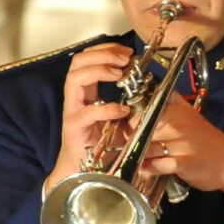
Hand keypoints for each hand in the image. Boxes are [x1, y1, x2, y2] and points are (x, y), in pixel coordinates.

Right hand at [45, 42, 137, 193]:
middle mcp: (76, 98)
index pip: (88, 59)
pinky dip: (106, 108)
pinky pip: (87, 113)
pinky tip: (122, 110)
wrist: (85, 172)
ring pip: (75, 78)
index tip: (127, 51)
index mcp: (85, 92)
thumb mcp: (121, 119)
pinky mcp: (74, 129)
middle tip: (124, 57)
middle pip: (78, 62)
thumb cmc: (103, 146)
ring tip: (119, 73)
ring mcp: (72, 112)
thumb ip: (130, 102)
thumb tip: (151, 86)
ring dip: (99, 70)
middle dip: (102, 54)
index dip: (106, 50)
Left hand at [129, 93, 223, 209]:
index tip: (124, 127)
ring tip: (134, 158)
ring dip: (137, 155)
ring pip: (146, 147)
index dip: (130, 119)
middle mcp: (178, 123)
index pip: (143, 108)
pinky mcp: (184, 163)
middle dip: (130, 138)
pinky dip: (149, 169)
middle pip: (140, 128)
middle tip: (127, 146)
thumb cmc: (204, 139)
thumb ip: (167, 105)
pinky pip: (157, 165)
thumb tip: (138, 102)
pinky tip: (146, 169)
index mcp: (176, 108)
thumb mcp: (188, 114)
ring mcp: (182, 143)